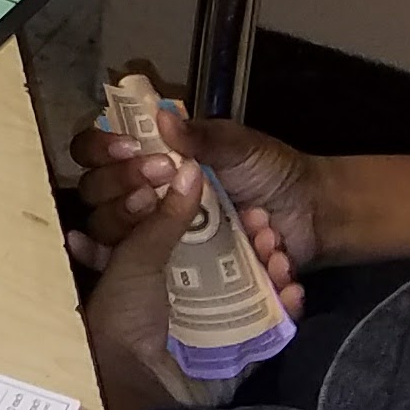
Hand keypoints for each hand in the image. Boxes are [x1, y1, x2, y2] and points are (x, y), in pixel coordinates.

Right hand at [70, 98, 325, 275]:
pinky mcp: (193, 284)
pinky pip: (177, 292)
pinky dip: (215, 280)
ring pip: (126, 254)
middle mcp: (148, 211)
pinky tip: (261, 257)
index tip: (129, 151)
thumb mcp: (239, 146)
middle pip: (99, 212)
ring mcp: (165, 250)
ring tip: (246, 225)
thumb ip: (202, 136)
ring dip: (174, 237)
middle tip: (166, 188)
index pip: (95, 160)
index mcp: (152, 169)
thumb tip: (161, 117)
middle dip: (128, 202)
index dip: (100, 155)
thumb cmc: (270, 172)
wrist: (315, 214)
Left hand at [78, 164, 304, 409]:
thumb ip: (164, 217)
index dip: (220, 213)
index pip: (197, 232)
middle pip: (232, 257)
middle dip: (254, 238)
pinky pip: (270, 324)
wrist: (136, 384)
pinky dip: (284, 308)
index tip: (239, 195)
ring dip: (273, 268)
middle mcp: (188, 292)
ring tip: (281, 254)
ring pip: (256, 286)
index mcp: (157, 267)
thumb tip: (188, 169)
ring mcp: (218, 321)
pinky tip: (294, 292)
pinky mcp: (240, 349)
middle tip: (267, 223)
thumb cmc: (124, 317)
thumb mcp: (135, 258)